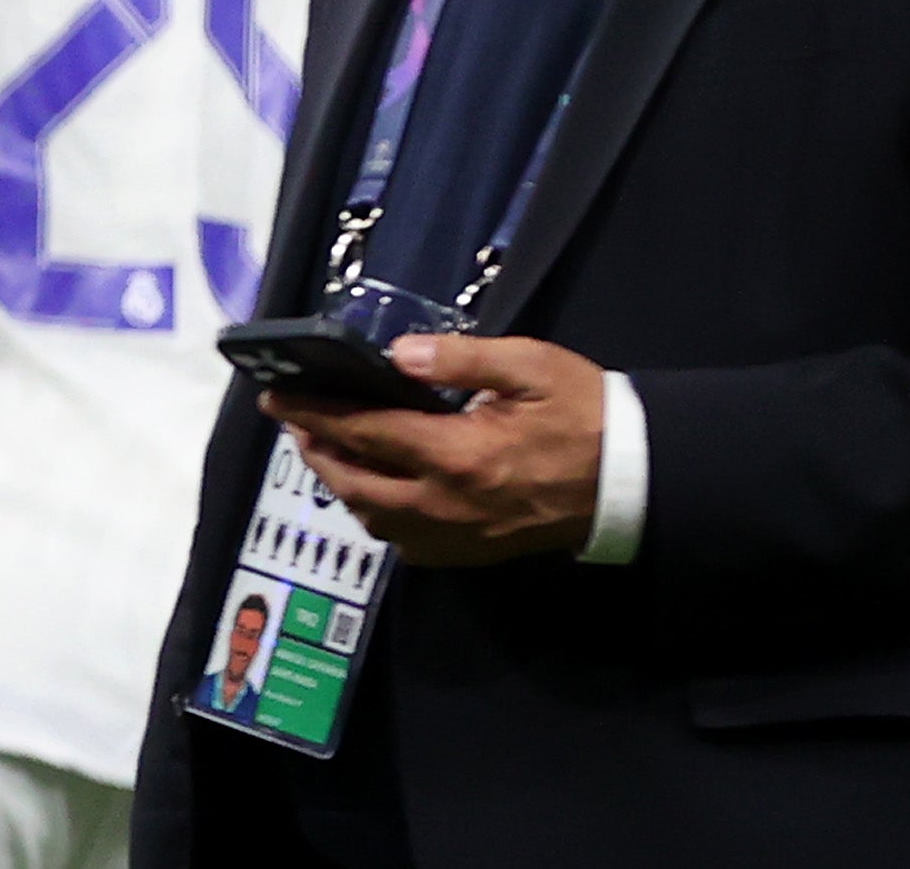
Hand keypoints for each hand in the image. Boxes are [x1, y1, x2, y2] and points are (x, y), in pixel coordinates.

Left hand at [264, 333, 604, 566]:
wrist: (632, 481)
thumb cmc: (584, 415)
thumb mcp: (529, 367)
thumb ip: (460, 359)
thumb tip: (396, 355)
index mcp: (459, 456)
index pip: (365, 434)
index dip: (314, 415)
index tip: (277, 396)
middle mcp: (449, 505)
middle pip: (356, 486)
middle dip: (317, 452)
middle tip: (296, 422)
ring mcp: (460, 537)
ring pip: (376, 521)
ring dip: (343, 486)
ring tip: (328, 449)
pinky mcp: (473, 553)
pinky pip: (406, 544)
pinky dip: (378, 516)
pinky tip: (376, 487)